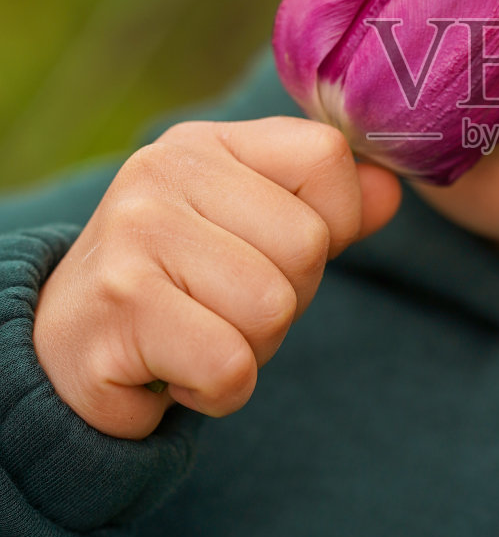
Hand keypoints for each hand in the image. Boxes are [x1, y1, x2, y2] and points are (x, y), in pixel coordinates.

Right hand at [32, 118, 401, 439]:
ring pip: (272, 311)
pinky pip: (230, 367)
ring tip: (197, 337)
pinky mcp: (117, 315)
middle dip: (287, 301)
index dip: (332, 225)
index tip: (275, 253)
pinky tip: (175, 372)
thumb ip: (327, 208)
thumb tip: (391, 189)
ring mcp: (132, 240)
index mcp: (206, 144)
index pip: (326, 159)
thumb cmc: (182, 287)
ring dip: (252, 350)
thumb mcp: (252, 229)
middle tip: (222, 308)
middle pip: (307, 247)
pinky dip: (217, 392)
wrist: (68, 351)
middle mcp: (161, 174)